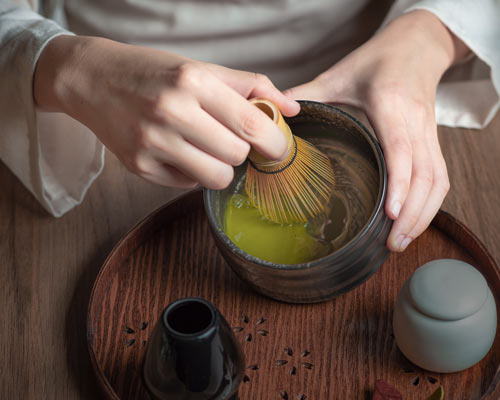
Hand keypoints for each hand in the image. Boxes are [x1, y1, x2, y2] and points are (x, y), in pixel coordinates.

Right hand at [34, 36, 299, 188]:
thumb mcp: (201, 68)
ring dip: (221, 168)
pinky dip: (193, 172)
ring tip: (208, 149)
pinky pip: (189, 184)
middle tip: (230, 139)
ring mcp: (152, 143)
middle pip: (236, 155)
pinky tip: (179, 152)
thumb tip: (291, 109)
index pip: (249, 123)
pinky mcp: (139, 167)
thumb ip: (250, 86)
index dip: (273, 143)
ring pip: (216, 178)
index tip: (279, 149)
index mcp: (192, 82)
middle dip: (241, 151)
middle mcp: (171, 113)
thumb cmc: (152, 73)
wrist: (93, 80)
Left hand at [285, 10, 468, 251]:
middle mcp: (415, 121)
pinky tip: (414, 221)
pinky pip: (441, 177)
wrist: (418, 45)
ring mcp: (429, 132)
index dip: (399, 183)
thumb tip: (274, 118)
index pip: (400, 148)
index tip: (390, 213)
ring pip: (439, 181)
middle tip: (391, 244)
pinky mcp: (434, 140)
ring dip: (425, 215)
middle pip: (426, 175)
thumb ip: (306, 94)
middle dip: (413, 215)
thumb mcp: (338, 74)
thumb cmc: (377, 59)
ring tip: (401, 241)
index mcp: (389, 103)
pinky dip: (430, 204)